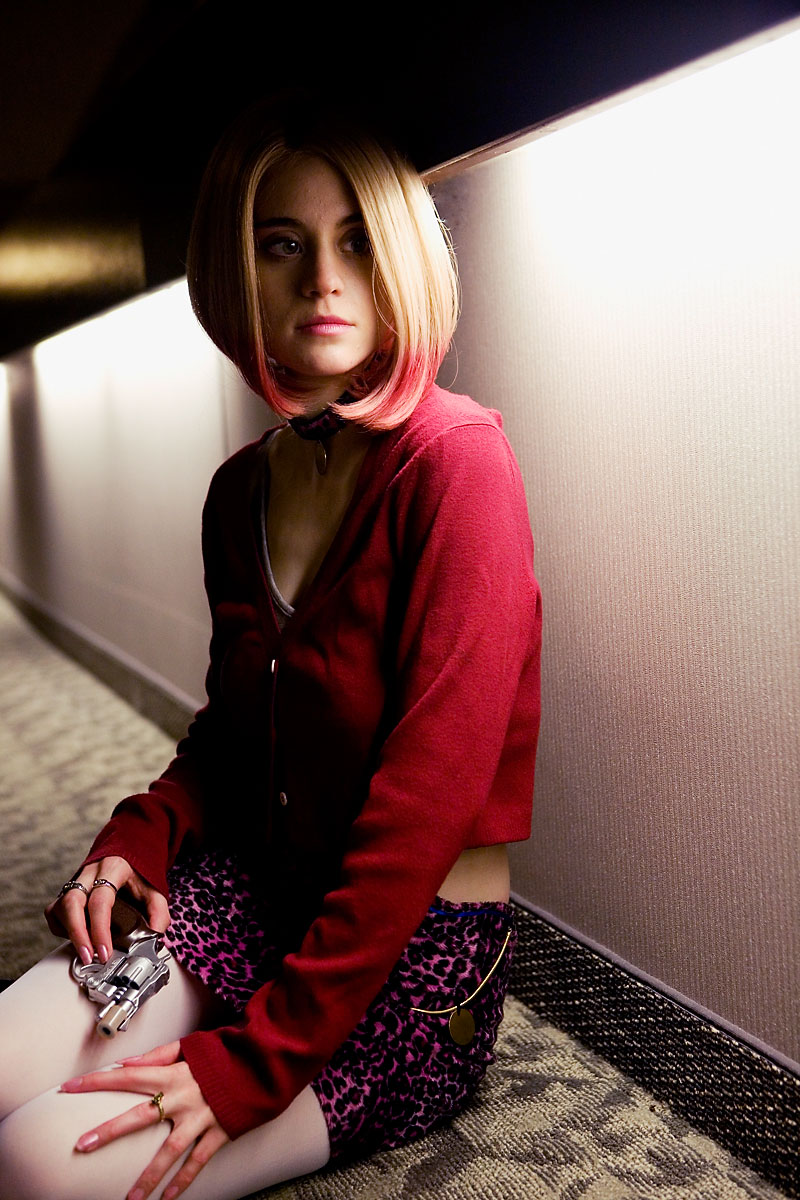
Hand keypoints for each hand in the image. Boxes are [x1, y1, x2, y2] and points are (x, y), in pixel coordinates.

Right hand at [45, 855, 169, 965]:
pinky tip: (76, 936)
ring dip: (70, 933)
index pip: (100, 900)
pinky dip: (61, 927)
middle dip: (78, 934)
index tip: (105, 951)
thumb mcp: (155, 890)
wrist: (127, 853)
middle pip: (72, 902)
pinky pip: (54, 910)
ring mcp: (76, 880)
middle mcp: (90, 872)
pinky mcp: (67, 890)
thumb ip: (159, 914)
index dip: (100, 929)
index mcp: (114, 869)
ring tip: (85, 950)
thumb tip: (155, 939)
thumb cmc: (139, 873)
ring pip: (61, 906)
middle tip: (88, 957)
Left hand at [61, 1041, 228, 1199]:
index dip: (98, 1081)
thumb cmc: (224, 1054)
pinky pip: (198, 1161)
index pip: (128, 1076)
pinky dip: (184, 1181)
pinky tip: (168, 1198)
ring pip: (169, 1150)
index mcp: (173, 1073)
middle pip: (140, 1116)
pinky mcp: (219, 1132)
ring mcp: (200, 1117)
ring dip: (149, 1175)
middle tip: (81, 1146)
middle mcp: (183, 1097)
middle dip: (109, 1131)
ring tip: (130, 1198)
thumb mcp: (191, 1046)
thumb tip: (127, 1062)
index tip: (70, 1087)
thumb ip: (158, 1054)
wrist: (262, 1062)